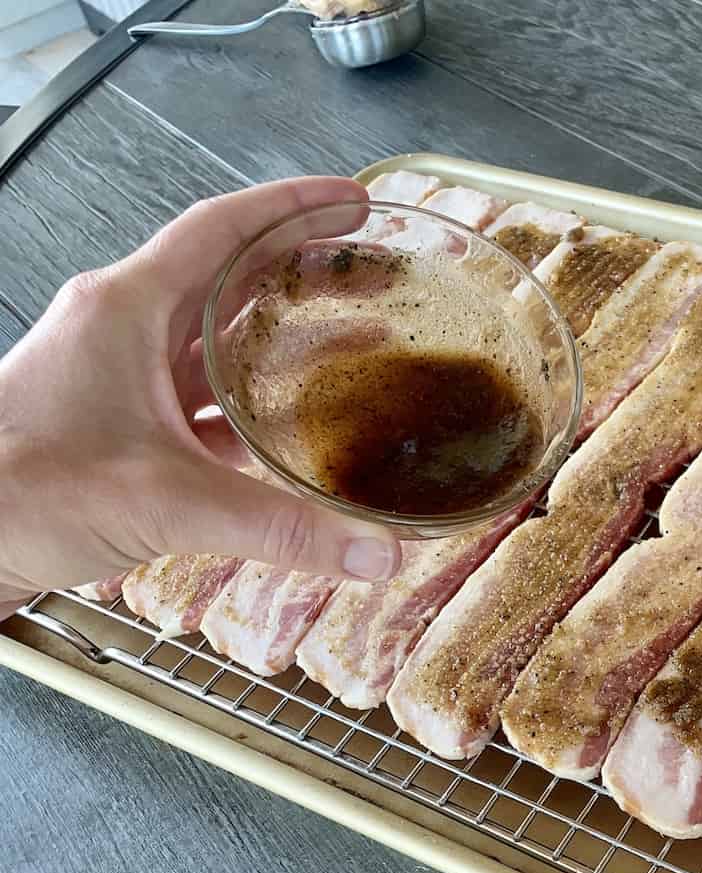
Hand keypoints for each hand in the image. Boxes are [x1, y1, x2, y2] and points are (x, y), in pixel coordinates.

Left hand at [0, 178, 404, 608]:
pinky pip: (199, 394)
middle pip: (228, 276)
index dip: (292, 207)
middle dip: (301, 265)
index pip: (222, 229)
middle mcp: (123, 329)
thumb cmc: (20, 493)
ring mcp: (118, 376)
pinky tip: (288, 422)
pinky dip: (249, 398)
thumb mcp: (168, 500)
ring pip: (215, 335)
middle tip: (362, 265)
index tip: (349, 200)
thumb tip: (376, 553)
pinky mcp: (119, 423)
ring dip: (279, 332)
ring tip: (346, 335)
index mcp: (127, 309)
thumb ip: (282, 527)